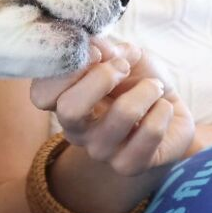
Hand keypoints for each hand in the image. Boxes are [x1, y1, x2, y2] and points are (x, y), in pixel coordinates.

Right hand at [31, 38, 195, 176]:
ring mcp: (101, 151)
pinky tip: (163, 109)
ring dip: (147, 89)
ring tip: (154, 87)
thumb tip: (97, 47)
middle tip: (124, 67)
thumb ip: (108, 48)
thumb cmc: (137, 79)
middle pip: (69, 110)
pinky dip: (163, 110)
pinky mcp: (129, 165)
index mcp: (64, 100)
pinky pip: (150, 132)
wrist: (170, 109)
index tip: (97, 53)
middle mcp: (76, 130)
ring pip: (123, 114)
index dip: (68, 69)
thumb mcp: (124, 54)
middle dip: (103, 78)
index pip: (42, 95)